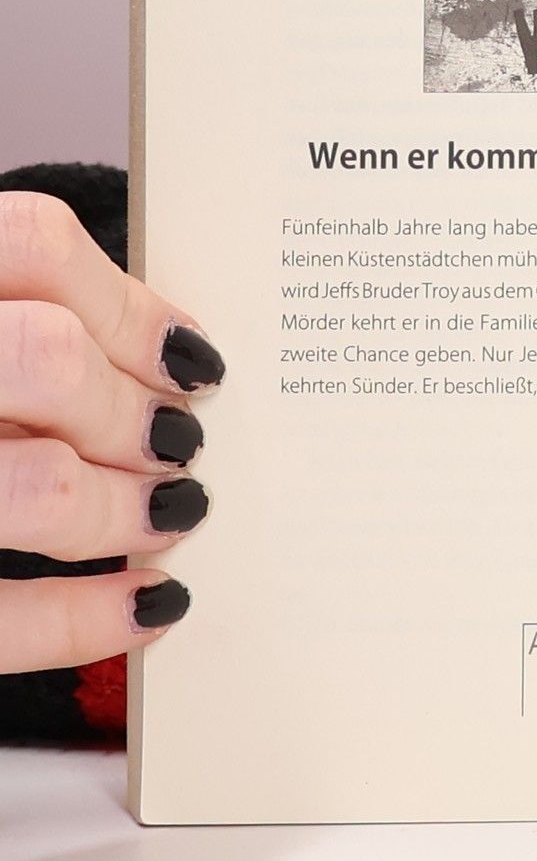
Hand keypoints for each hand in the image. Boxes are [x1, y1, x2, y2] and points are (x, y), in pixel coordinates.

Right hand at [0, 191, 218, 668]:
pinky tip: (146, 604)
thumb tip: (175, 359)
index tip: (189, 362)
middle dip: (131, 412)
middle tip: (176, 445)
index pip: (33, 243)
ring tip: (165, 514)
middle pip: (47, 357)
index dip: (129, 307)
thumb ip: (24, 322)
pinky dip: (86, 616)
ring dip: (121, 508)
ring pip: (39, 485)